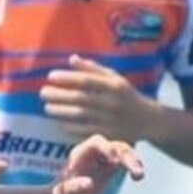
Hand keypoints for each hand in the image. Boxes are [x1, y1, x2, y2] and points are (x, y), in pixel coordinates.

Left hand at [40, 55, 158, 141]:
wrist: (149, 121)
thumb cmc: (126, 96)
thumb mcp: (115, 78)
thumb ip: (93, 69)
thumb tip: (71, 59)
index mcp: (115, 86)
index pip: (87, 80)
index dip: (67, 78)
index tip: (50, 76)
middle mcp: (113, 102)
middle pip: (80, 98)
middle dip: (59, 95)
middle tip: (43, 93)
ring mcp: (110, 120)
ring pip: (80, 115)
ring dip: (60, 111)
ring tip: (47, 108)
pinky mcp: (108, 134)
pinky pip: (84, 130)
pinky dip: (70, 126)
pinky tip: (59, 122)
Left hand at [52, 134, 143, 193]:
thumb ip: (72, 188)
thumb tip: (89, 183)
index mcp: (79, 154)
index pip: (96, 143)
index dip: (109, 148)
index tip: (118, 160)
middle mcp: (92, 153)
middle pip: (113, 146)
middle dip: (127, 156)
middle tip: (137, 171)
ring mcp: (102, 159)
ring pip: (122, 153)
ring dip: (133, 161)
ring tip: (139, 176)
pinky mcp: (109, 168)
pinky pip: (125, 162)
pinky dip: (133, 167)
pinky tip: (137, 178)